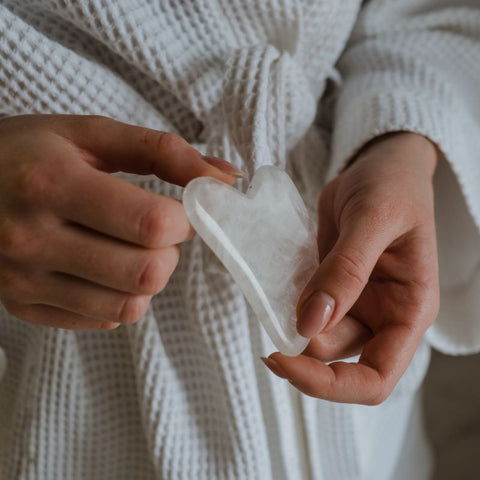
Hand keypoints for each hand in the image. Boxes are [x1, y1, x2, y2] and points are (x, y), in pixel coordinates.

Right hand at [0, 115, 241, 328]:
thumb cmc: (27, 152)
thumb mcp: (89, 134)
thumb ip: (163, 151)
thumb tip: (228, 178)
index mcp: (51, 183)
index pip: (152, 223)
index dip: (188, 216)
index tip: (185, 205)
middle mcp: (31, 239)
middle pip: (147, 272)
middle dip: (172, 250)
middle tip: (158, 227)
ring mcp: (23, 281)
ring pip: (130, 306)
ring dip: (150, 276)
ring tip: (132, 247)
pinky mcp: (23, 306)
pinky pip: (104, 320)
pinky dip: (122, 297)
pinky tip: (105, 268)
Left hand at [262, 132, 439, 404]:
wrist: (381, 167)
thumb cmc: (392, 186)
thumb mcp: (372, 220)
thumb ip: (345, 271)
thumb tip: (311, 324)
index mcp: (409, 310)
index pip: (376, 377)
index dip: (330, 384)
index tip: (287, 361)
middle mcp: (385, 316)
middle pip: (342, 366)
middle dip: (304, 360)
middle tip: (268, 342)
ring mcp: (358, 305)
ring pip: (320, 341)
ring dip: (293, 335)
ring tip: (270, 310)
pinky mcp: (335, 289)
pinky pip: (309, 313)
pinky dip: (288, 313)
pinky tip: (273, 301)